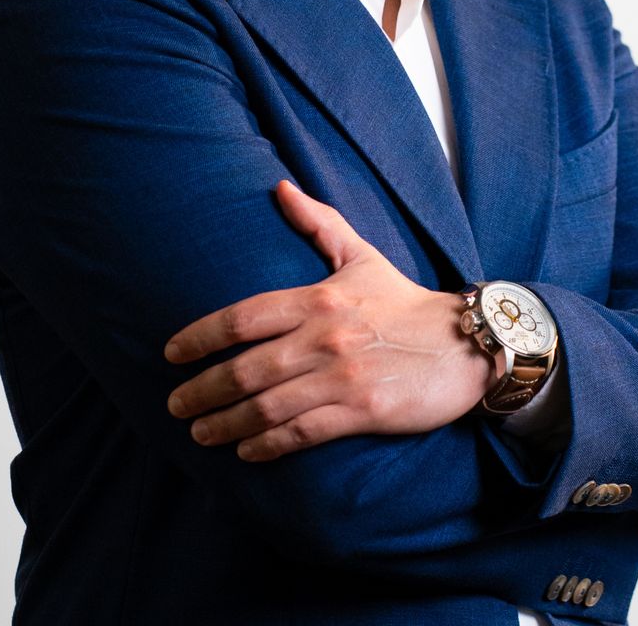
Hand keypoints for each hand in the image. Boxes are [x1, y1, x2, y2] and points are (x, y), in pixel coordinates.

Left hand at [164, 180, 494, 460]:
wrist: (466, 344)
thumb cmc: (406, 300)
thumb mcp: (361, 255)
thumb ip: (319, 223)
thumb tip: (279, 186)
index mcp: (319, 297)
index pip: (244, 317)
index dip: (201, 337)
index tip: (171, 354)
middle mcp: (325, 336)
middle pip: (246, 368)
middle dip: (203, 389)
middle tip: (174, 404)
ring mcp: (343, 375)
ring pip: (268, 405)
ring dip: (226, 423)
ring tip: (199, 432)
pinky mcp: (364, 410)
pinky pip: (303, 432)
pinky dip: (269, 444)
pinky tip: (246, 450)